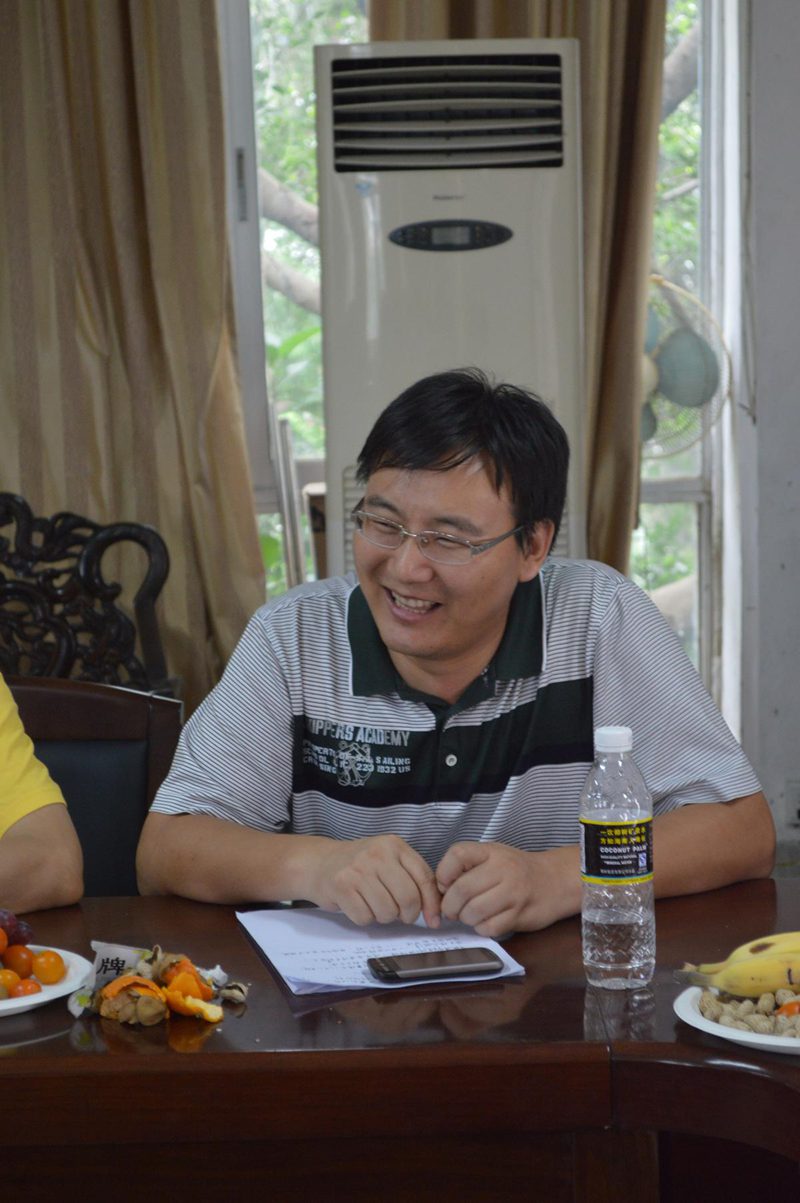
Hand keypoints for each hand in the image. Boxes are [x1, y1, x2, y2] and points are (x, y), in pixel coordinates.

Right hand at [306, 834, 441, 927]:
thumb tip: (434, 911)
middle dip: (408, 915)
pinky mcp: (342, 886)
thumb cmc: (360, 866)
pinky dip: (364, 918)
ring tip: (374, 904)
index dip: (432, 904)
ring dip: (384, 917)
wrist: (319, 862)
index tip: (434, 920)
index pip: (424, 878)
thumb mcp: (388, 860)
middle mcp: (378, 853)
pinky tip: (358, 904)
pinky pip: (365, 917)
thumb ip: (411, 878)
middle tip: (400, 915)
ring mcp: (358, 869)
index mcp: (395, 845)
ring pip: (387, 911)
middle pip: (408, 898)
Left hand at [436, 841, 579, 937]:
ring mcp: (513, 892)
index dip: (443, 873)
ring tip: (470, 915)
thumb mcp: (493, 857)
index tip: (445, 885)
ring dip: (465, 918)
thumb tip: (440, 890)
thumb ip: (467, 867)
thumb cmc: (517, 870)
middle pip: (461, 890)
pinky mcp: (520, 915)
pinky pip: (489, 927)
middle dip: (450, 906)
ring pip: (473, 912)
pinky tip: (486, 921)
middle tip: (452, 910)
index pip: (457, 854)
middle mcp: (503, 869)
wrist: (555, 881)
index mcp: (492, 851)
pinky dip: (482, 928)